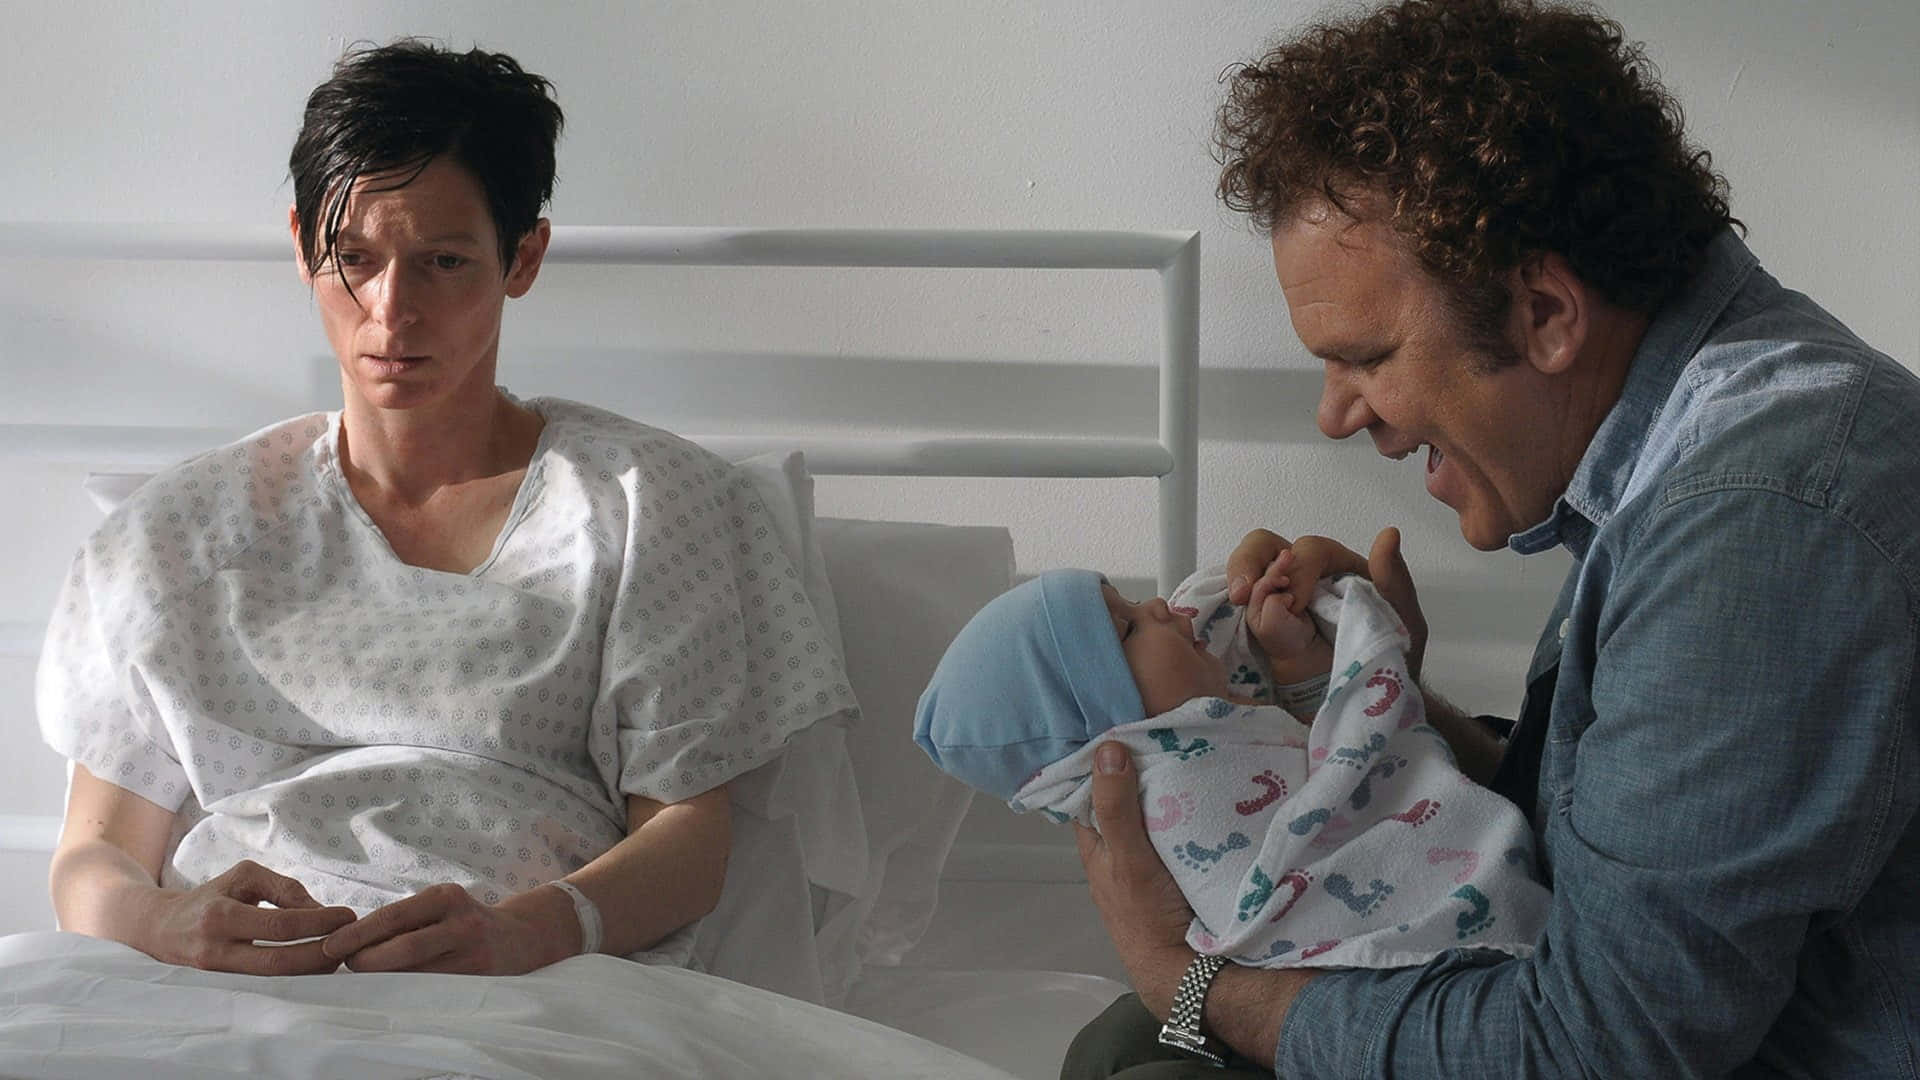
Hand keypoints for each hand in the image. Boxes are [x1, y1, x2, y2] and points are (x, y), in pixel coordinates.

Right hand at [150, 859, 356, 974]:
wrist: (162, 928)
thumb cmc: (213, 896)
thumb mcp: (244, 877)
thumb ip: (284, 889)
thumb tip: (321, 911)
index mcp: (221, 916)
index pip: (280, 925)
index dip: (319, 923)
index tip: (348, 916)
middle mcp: (216, 949)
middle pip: (278, 962)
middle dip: (321, 954)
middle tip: (349, 942)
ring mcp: (218, 973)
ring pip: (273, 980)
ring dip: (312, 969)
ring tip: (339, 954)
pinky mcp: (222, 986)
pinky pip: (265, 984)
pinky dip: (295, 976)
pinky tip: (316, 965)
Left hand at [322, 881, 574, 974]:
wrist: (521, 937)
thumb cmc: (464, 922)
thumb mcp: (441, 906)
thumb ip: (405, 919)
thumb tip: (350, 942)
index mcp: (446, 897)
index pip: (393, 916)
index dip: (358, 933)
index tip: (331, 946)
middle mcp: (462, 921)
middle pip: (404, 947)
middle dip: (367, 960)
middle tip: (346, 967)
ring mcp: (473, 952)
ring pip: (417, 973)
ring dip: (384, 980)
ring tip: (366, 980)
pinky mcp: (480, 978)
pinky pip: (433, 990)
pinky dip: (407, 993)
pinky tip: (393, 993)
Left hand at [1073, 742, 1200, 1016]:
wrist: (1189, 967)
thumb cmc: (1147, 915)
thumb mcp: (1126, 857)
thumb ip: (1116, 808)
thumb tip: (1108, 749)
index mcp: (1097, 842)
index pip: (1094, 787)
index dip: (1105, 757)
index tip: (1128, 722)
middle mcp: (1122, 845)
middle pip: (1129, 794)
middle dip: (1146, 765)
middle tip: (1172, 725)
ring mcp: (1152, 854)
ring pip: (1159, 808)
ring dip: (1174, 784)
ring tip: (1195, 743)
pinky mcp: (1182, 862)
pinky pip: (1184, 825)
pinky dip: (1193, 805)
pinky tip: (1212, 782)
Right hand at [1227, 526, 1427, 678]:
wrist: (1372, 701)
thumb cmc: (1390, 656)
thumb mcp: (1402, 617)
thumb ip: (1392, 577)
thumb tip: (1388, 535)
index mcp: (1336, 567)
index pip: (1308, 550)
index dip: (1298, 571)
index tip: (1297, 603)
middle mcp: (1303, 577)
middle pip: (1264, 546)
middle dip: (1249, 562)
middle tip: (1243, 591)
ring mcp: (1278, 601)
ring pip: (1244, 573)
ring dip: (1238, 580)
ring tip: (1239, 599)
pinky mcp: (1263, 629)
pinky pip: (1242, 611)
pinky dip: (1239, 609)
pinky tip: (1241, 613)